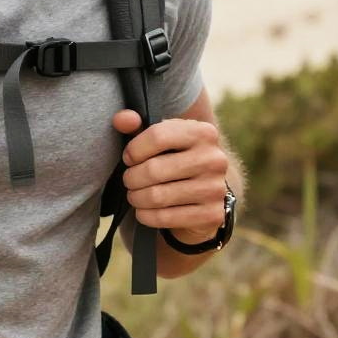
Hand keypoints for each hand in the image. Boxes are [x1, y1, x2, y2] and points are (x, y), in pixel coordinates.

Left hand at [112, 110, 227, 242]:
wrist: (204, 191)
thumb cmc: (173, 157)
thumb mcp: (158, 137)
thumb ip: (135, 123)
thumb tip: (121, 119)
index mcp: (202, 132)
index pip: (157, 136)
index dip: (134, 149)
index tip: (128, 158)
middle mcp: (214, 159)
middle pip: (153, 169)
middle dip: (131, 177)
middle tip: (128, 180)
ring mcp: (215, 188)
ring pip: (157, 196)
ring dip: (136, 197)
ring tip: (133, 194)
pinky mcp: (212, 215)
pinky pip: (165, 218)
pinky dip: (146, 215)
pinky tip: (142, 211)